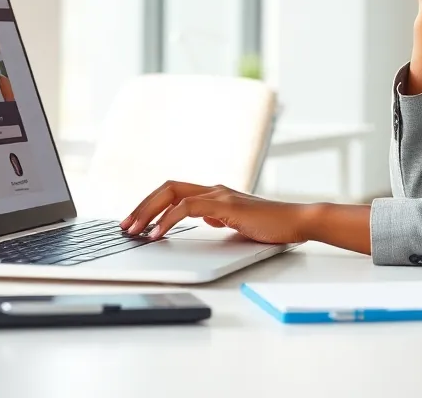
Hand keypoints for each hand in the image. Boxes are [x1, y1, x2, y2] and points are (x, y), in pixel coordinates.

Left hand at [120, 181, 309, 243]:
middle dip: (142, 206)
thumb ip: (220, 219)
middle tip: (125, 225)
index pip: (174, 192)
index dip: (151, 205)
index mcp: (215, 194)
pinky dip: (167, 220)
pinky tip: (158, 234)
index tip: (136, 222)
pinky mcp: (225, 204)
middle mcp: (214, 190)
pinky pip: (187, 207)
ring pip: (172, 193)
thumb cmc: (272, 227)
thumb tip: (204, 221)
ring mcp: (219, 194)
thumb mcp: (237, 224)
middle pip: (167, 188)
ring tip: (134, 230)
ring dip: (147, 212)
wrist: (296, 222)